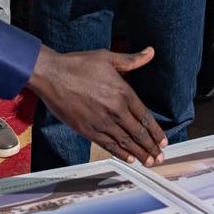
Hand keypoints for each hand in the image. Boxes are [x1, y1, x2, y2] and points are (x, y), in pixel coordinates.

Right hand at [27, 45, 166, 165]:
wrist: (51, 75)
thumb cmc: (77, 64)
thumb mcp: (107, 57)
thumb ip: (131, 60)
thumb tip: (150, 52)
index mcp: (122, 92)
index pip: (145, 116)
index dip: (156, 131)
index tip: (163, 141)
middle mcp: (115, 110)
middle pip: (138, 133)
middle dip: (151, 147)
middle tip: (160, 157)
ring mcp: (101, 122)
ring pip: (125, 142)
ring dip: (139, 154)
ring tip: (149, 162)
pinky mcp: (87, 130)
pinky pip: (108, 145)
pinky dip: (120, 153)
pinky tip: (128, 159)